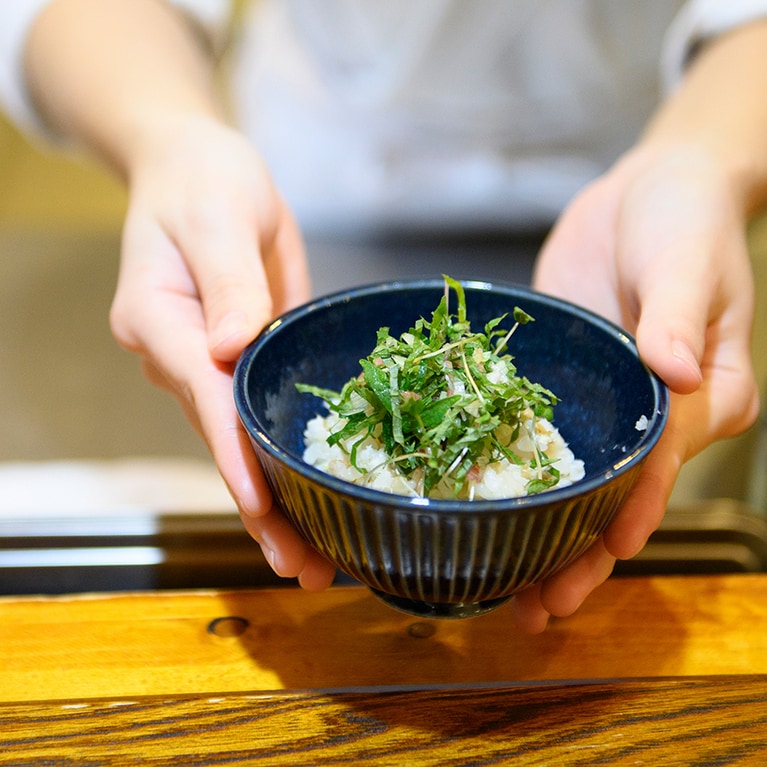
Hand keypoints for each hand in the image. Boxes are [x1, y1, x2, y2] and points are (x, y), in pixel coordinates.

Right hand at [109, 115, 335, 588]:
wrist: (197, 170)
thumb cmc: (202, 181)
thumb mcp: (217, 217)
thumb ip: (227, 281)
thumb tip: (233, 346)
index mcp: (162, 324)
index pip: (205, 401)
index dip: (238, 456)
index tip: (267, 509)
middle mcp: (182, 358)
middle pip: (224, 443)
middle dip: (263, 508)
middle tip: (304, 567)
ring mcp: (212, 366)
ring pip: (245, 444)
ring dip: (281, 501)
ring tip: (320, 559)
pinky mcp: (244, 361)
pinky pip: (264, 419)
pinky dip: (288, 462)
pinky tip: (320, 496)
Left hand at [515, 144, 759, 631]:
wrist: (648, 189)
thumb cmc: (686, 220)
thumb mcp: (688, 260)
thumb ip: (679, 316)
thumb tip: (677, 373)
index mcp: (705, 397)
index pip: (665, 463)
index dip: (636, 509)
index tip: (604, 553)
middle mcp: (655, 415)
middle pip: (620, 494)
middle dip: (582, 552)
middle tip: (540, 605)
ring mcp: (605, 404)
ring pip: (575, 480)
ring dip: (542, 530)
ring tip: (505, 586)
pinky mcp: (564, 385)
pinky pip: (535, 433)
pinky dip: (509, 470)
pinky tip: (478, 504)